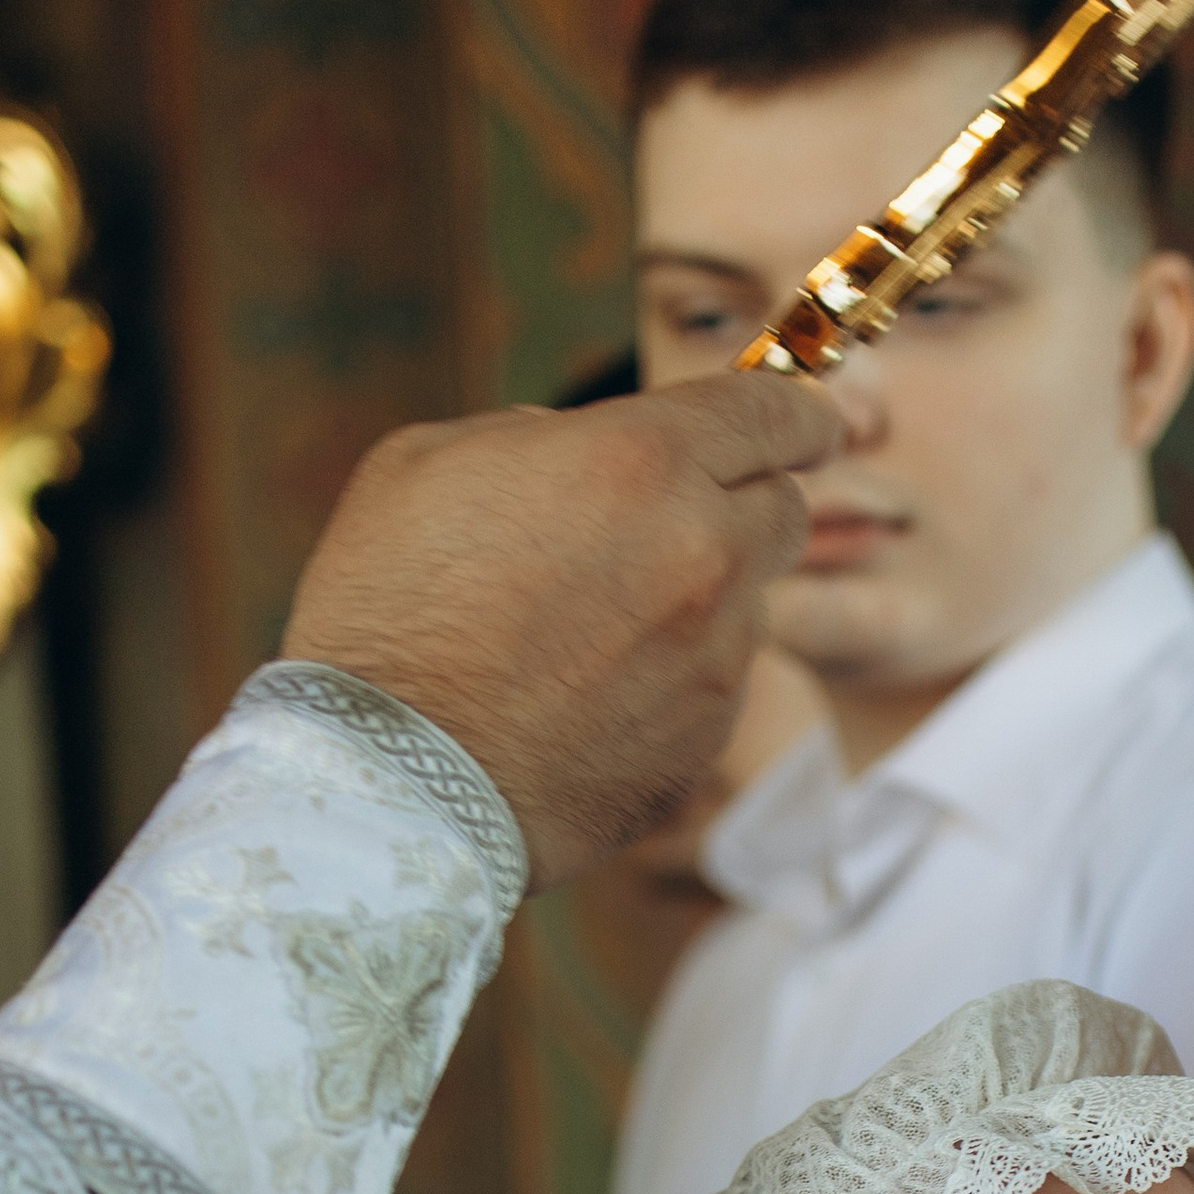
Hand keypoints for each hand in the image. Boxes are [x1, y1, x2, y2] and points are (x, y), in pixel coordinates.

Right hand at [281, 372, 837, 889]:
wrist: (387, 779)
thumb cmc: (385, 607)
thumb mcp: (433, 462)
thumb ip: (540, 436)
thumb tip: (584, 446)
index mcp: (641, 462)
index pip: (775, 414)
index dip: (798, 413)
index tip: (808, 424)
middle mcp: (703, 555)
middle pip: (786, 510)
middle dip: (747, 502)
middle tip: (686, 519)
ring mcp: (715, 660)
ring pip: (751, 605)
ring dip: (701, 599)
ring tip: (596, 627)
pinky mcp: (705, 743)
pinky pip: (716, 688)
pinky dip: (673, 680)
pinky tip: (589, 694)